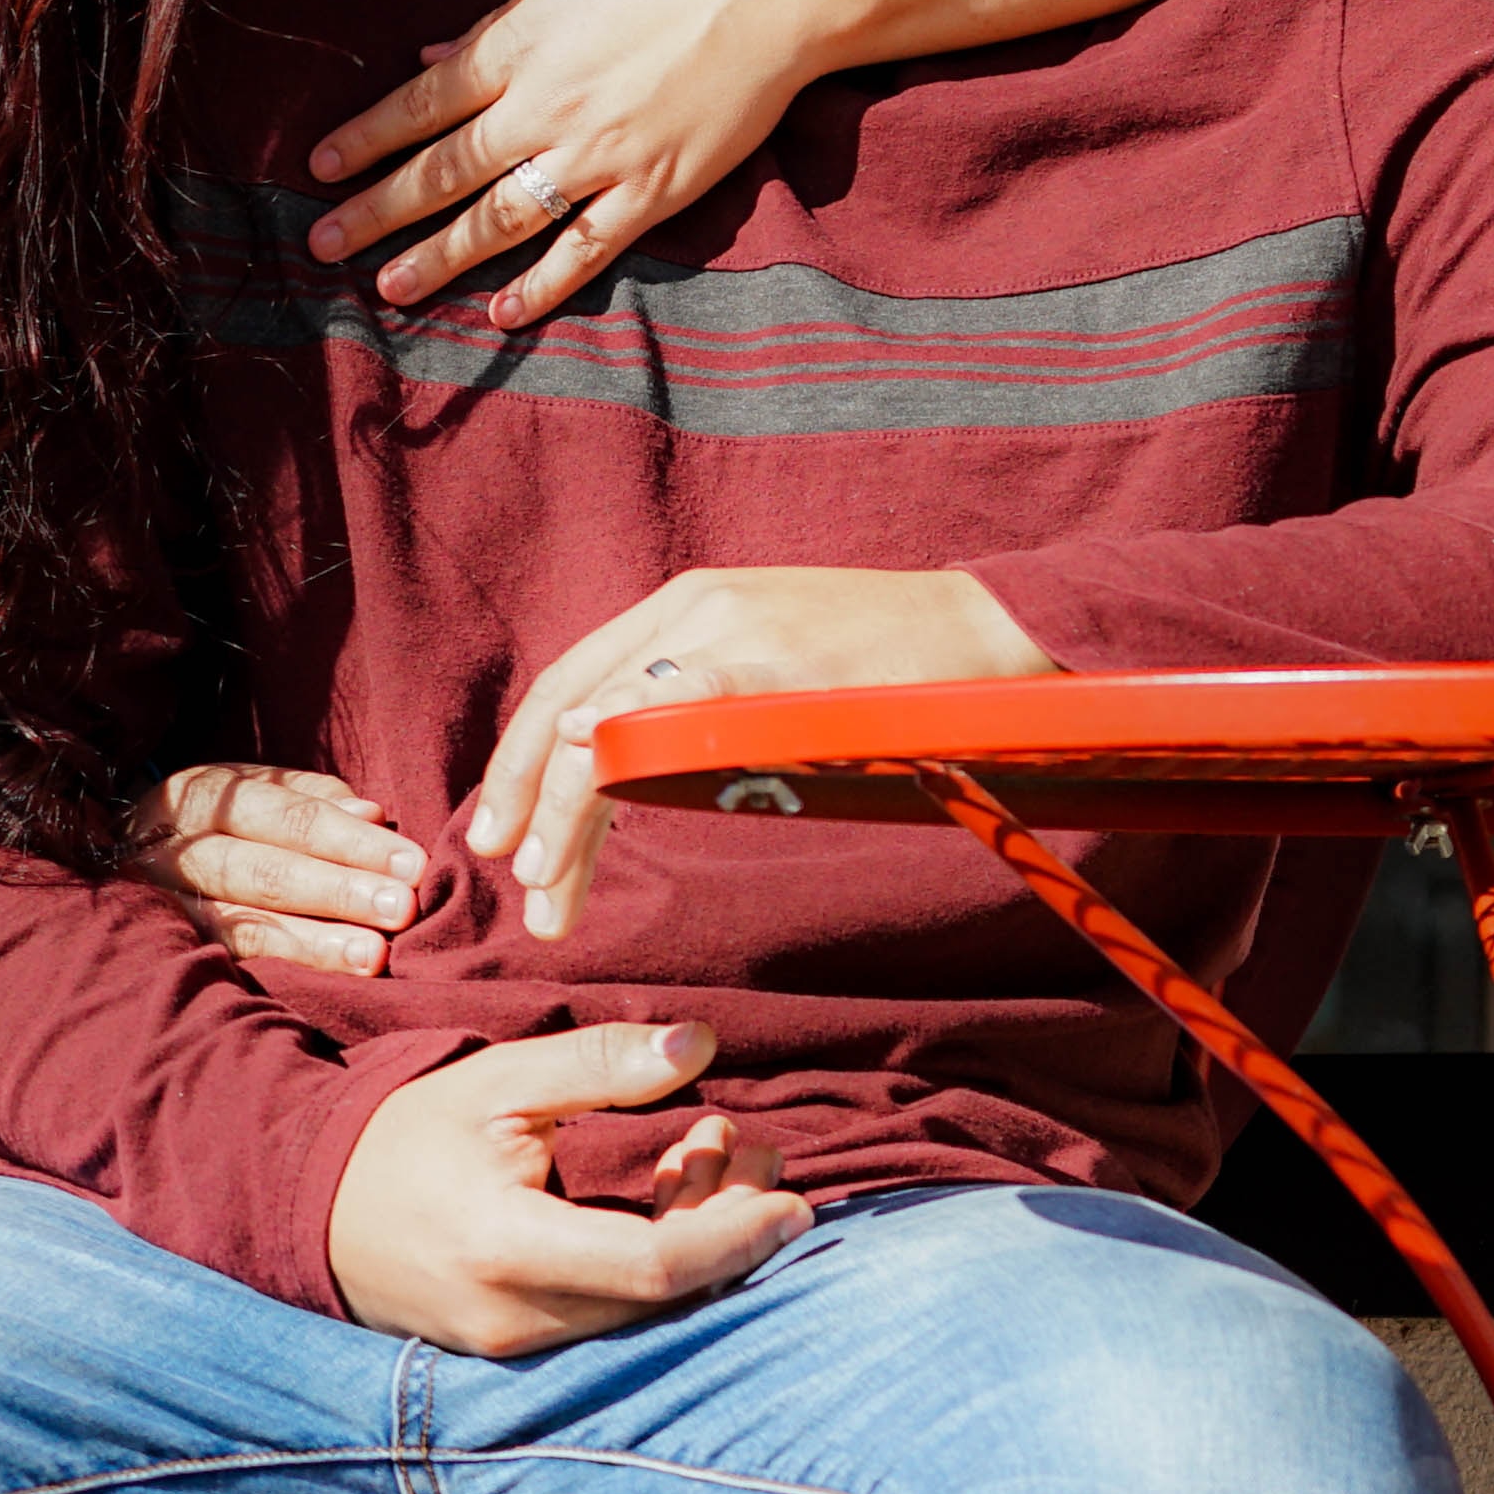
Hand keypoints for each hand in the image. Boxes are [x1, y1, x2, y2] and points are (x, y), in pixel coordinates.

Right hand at [132, 762, 422, 976]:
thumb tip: (373, 814)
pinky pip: (220, 966)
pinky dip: (277, 973)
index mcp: (200, 796)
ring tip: (374, 957)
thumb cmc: (216, 827)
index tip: (412, 862)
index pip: (284, 816)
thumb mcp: (252, 795)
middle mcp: (170, 849)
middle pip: (261, 869)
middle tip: (402, 907)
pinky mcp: (159, 955)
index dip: (350, 839)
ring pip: (238, 924)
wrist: (112, 863)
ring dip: (313, 942)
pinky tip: (323, 990)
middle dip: (338, 888)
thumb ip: (312, 801)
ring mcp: (157, 907)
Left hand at [303, 0, 815, 323]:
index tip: (319, 169)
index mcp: (519, 47)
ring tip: (389, 287)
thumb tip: (429, 58)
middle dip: (376, 210)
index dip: (365, 138)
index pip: (420, 103)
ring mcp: (597, 154)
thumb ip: (495, 25)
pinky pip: (585, 249)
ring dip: (438, 257)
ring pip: (499, 218)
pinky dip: (542, 285)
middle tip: (321, 245)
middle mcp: (545, 106)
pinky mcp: (651, 189)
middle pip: (443, 169)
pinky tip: (501, 313)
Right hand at [327, 1021, 810, 1354]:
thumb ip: (598, 1064)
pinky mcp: (518, 1348)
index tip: (794, 1200)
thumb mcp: (497, 1083)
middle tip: (760, 1144)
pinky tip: (673, 1188)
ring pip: (644, 1305)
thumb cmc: (404, 1136)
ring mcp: (514, 1345)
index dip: (736, 1236)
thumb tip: (699, 1043)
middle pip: (663, 1292)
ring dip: (699, 1231)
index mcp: (507, 1249)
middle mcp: (515, 1317)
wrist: (311, 1206)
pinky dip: (657, 1253)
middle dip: (730, 1220)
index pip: (654, 1267)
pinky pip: (613, 1310)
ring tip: (723, 1145)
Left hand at [471, 567, 1057, 941]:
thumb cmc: (892, 668)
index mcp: (686, 608)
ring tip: (544, 885)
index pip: (574, 681)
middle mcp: (690, 608)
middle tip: (507, 870)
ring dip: (565, 811)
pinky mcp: (762, 659)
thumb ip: (705, 703)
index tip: (505, 830)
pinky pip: (666, 711)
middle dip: (525, 791)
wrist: (987, 629)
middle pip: (570, 700)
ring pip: (603, 720)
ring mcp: (725, 629)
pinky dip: (613, 757)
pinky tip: (584, 801)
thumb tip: (635, 764)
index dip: (527, 757)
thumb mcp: (777, 671)